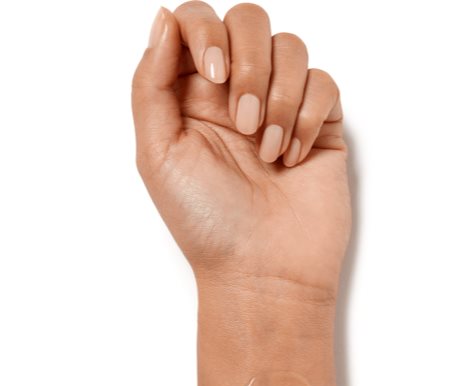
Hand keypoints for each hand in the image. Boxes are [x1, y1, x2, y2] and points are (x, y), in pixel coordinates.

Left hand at [132, 3, 349, 302]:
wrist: (263, 272)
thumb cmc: (207, 225)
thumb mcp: (156, 154)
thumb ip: (150, 83)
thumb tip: (164, 20)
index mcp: (190, 98)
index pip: (196, 22)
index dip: (206, 32)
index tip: (214, 76)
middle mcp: (235, 97)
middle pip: (248, 21)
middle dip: (248, 65)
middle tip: (242, 123)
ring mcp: (279, 110)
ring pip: (290, 48)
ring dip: (279, 98)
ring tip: (267, 151)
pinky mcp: (319, 128)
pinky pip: (324, 84)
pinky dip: (308, 117)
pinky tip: (292, 159)